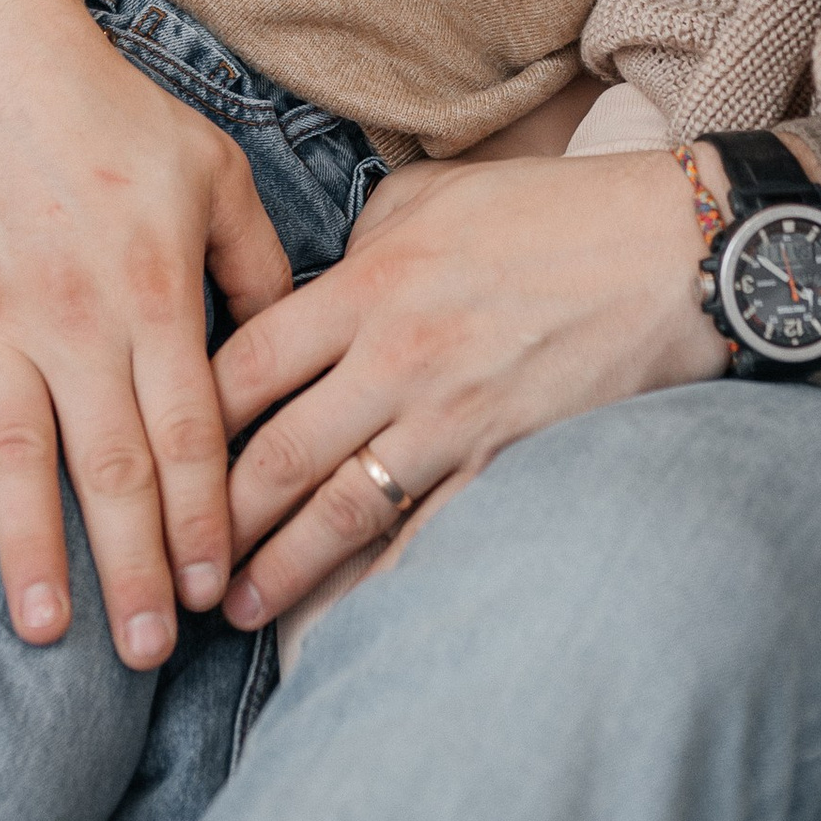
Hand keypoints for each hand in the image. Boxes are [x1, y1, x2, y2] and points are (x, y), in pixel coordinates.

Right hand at [0, 0, 290, 663]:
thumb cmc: (118, 117)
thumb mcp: (217, 173)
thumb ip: (260, 264)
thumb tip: (292, 344)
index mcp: (154, 293)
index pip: (187, 432)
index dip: (202, 519)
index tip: (213, 592)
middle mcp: (77, 323)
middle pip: (112, 468)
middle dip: (134, 567)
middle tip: (146, 651)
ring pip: (17, 461)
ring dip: (30, 552)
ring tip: (47, 632)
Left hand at [208, 147, 727, 632]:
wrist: (668, 252)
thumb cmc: (550, 211)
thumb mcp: (434, 196)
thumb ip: (362, 244)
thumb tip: (320, 285)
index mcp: (368, 285)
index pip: (246, 363)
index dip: (188, 415)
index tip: (153, 452)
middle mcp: (395, 359)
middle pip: (276, 452)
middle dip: (214, 516)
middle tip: (171, 559)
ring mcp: (452, 420)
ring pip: (339, 510)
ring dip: (280, 569)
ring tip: (236, 609)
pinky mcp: (505, 462)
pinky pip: (428, 537)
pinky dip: (383, 586)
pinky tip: (346, 624)